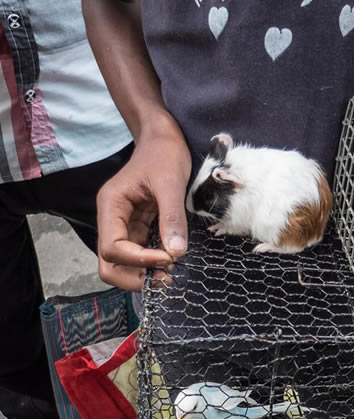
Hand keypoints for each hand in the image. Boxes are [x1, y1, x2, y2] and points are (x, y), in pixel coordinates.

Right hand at [96, 129, 191, 290]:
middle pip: (109, 263)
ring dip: (144, 272)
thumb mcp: (171, 183)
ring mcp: (125, 224)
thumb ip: (172, 217)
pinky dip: (153, 262)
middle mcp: (113, 219)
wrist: (164, 139)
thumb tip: (176, 252)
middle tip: (165, 277)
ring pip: (124, 262)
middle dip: (134, 276)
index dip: (138, 260)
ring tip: (171, 271)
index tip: (168, 257)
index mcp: (111, 206)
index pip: (111, 248)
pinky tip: (171, 259)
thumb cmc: (164, 154)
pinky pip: (140, 252)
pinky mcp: (140, 226)